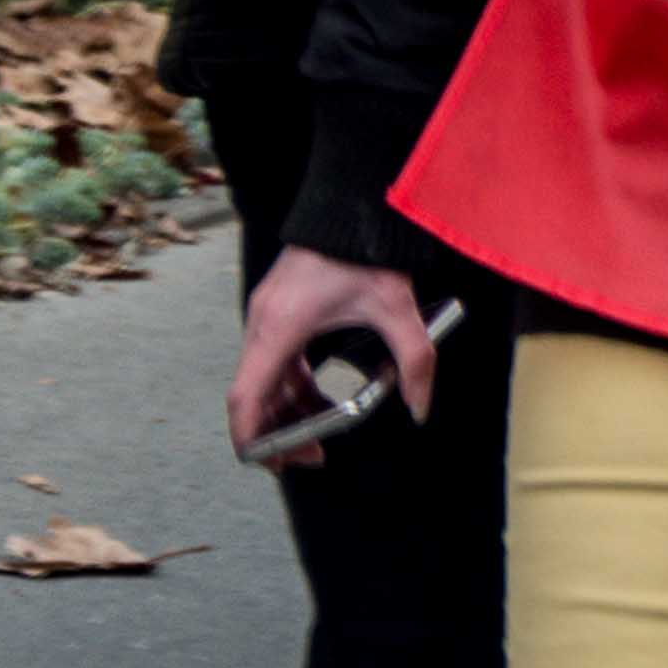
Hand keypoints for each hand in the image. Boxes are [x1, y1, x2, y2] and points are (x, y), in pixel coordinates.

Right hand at [227, 245, 437, 464]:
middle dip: (277, 432)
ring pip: (265, 380)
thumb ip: (414, 360)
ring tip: (320, 437)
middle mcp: (263, 323)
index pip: (246, 397)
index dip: (251, 436)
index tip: (268, 462)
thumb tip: (421, 407)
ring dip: (287, 411)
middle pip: (255, 395)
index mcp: (280, 328)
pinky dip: (293, 387)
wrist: (353, 206)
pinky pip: (276, 362)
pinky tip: (320, 401)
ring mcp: (267, 315)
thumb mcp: (397, 307)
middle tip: (310, 458)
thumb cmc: (366, 251)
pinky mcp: (279, 310)